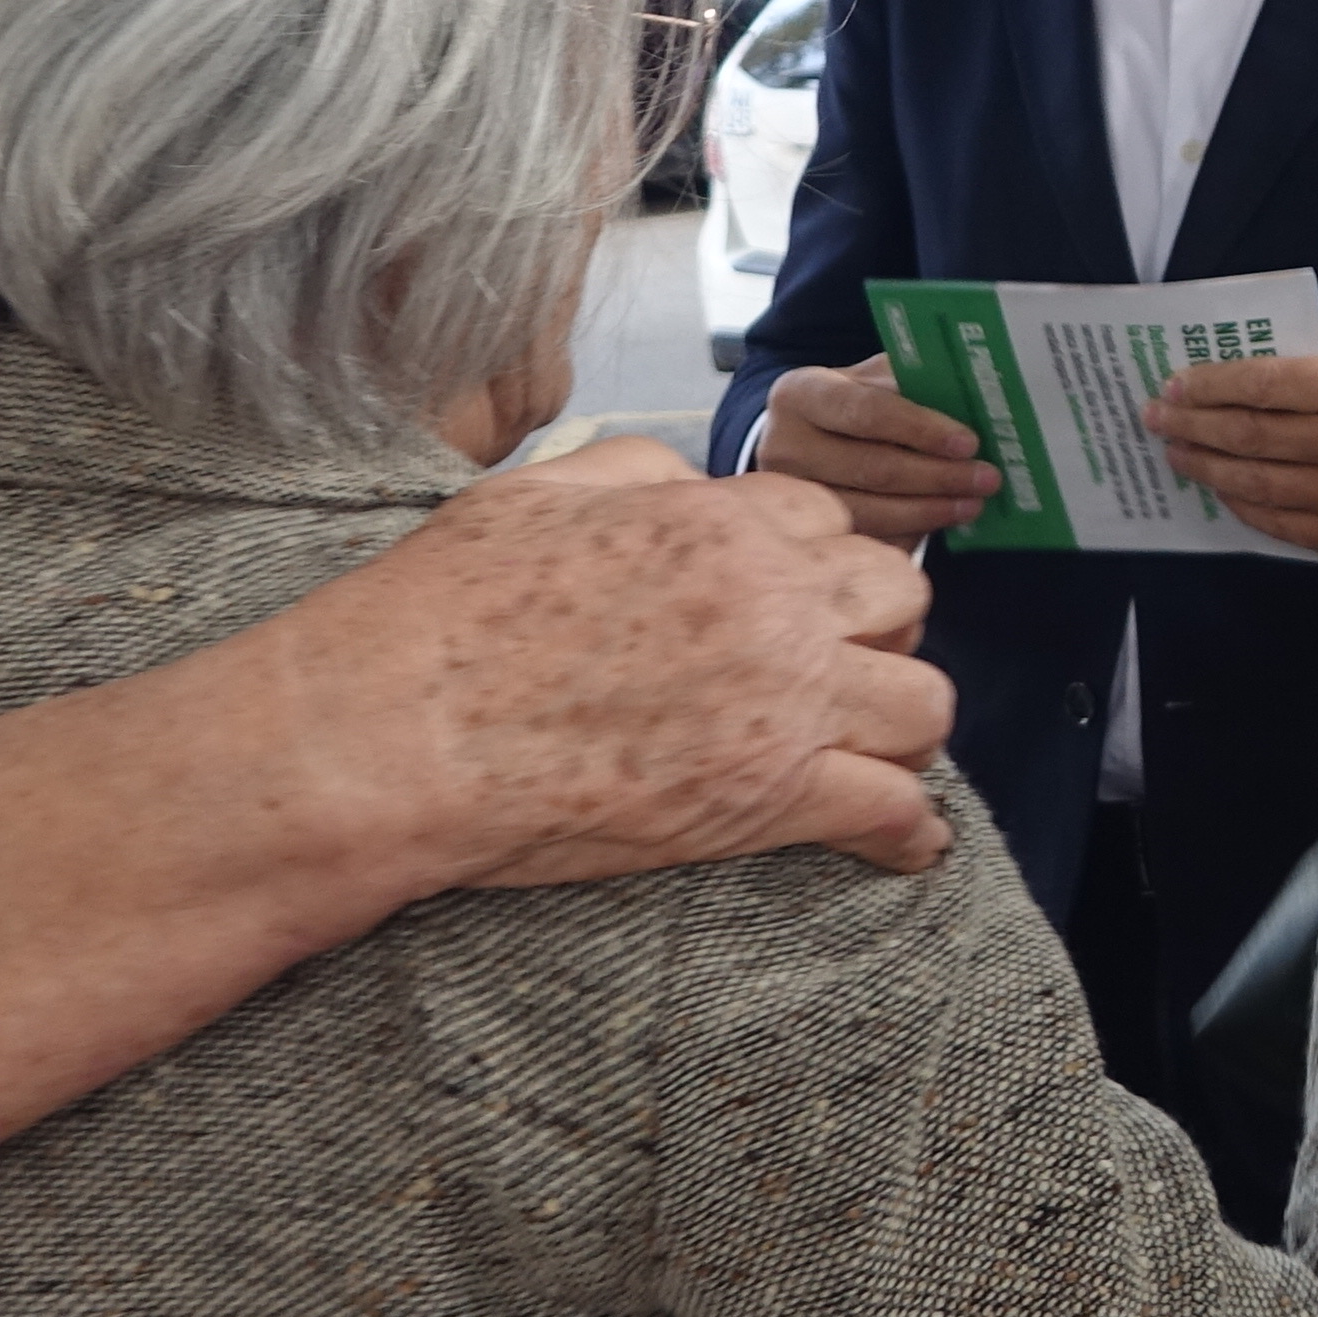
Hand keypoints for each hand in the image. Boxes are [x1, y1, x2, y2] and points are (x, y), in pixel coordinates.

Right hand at [291, 442, 954, 884]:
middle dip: (875, 630)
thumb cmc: (438, 615)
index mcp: (718, 524)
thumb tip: (681, 480)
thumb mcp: (531, 493)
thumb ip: (630, 470)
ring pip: (924, 703)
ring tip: (867, 750)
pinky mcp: (770, 798)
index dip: (813, 564)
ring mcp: (783, 703)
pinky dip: (907, 834)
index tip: (793, 601)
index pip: (829, 522)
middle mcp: (771, 603)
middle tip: (833, 668)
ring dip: (901, 725)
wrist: (393, 736)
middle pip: (899, 599)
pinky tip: (902, 846)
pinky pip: (894, 813)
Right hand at [764, 354, 1005, 542]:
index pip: (863, 410)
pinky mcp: (808, 533)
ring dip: (930, 510)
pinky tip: (941, 522)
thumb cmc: (850, 405)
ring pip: (871, 512)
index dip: (919, 428)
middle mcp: (784, 446)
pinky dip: (911, 533)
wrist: (803, 442)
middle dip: (937, 476)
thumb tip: (972, 400)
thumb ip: (909, 382)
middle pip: (871, 467)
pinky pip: (868, 541)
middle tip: (986, 478)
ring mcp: (792, 498)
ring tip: (973, 503)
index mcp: (800, 394)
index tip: (968, 442)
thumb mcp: (870, 379)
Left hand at [1150, 350, 1317, 562]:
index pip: (1263, 386)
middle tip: (1158, 419)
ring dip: (1206, 468)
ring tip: (1179, 454)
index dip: (1210, 386)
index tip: (1175, 385)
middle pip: (1249, 436)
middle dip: (1193, 425)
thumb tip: (1227, 388)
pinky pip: (1278, 524)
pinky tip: (1221, 490)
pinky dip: (1241, 506)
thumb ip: (1306, 382)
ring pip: (1256, 484)